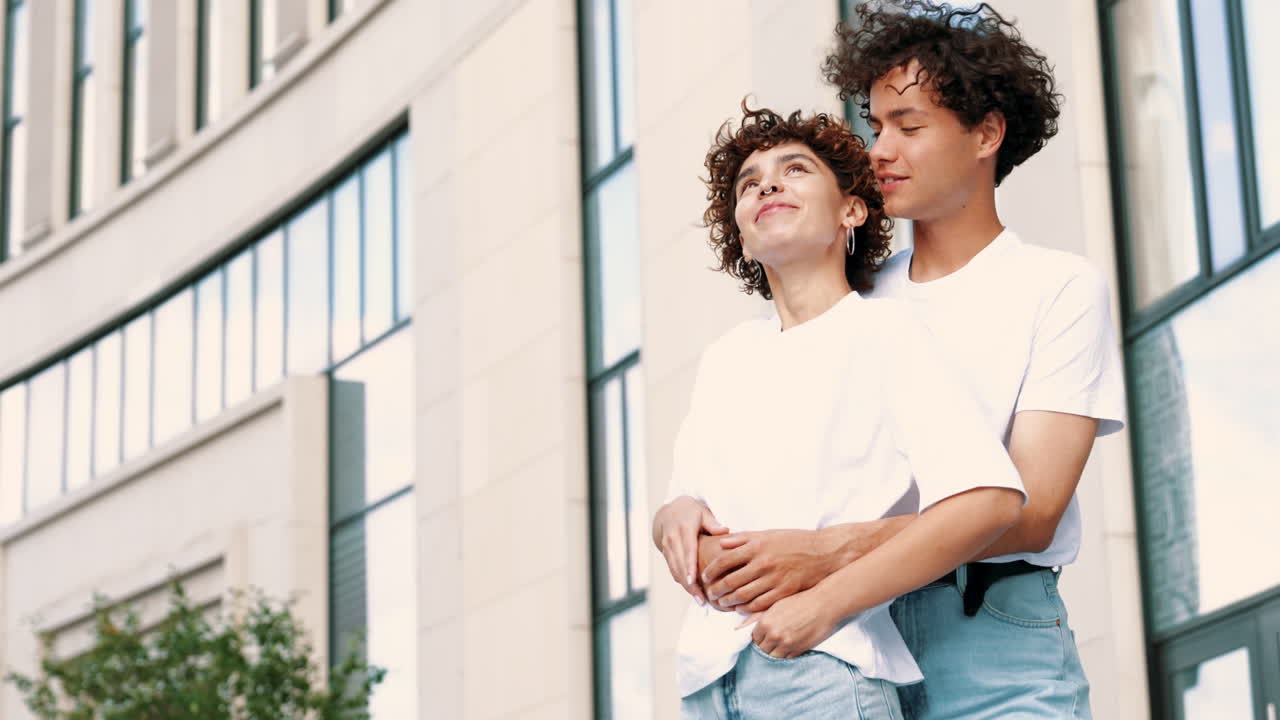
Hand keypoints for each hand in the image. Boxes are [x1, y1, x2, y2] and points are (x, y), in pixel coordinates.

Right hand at [653, 496, 727, 604]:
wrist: (669, 511)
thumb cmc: (691, 512)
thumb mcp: (703, 513)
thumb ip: (713, 523)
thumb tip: (725, 530)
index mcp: (684, 529)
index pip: (687, 550)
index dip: (689, 567)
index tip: (694, 582)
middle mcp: (673, 539)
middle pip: (680, 565)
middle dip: (689, 584)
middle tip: (701, 600)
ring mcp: (667, 547)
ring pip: (675, 570)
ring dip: (686, 587)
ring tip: (700, 601)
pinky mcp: (666, 553)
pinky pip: (673, 570)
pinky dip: (682, 582)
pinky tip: (693, 592)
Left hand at [700, 529, 839, 613]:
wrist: (824, 553)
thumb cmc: (794, 541)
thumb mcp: (768, 533)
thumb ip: (744, 538)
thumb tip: (722, 542)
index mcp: (757, 546)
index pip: (724, 560)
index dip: (711, 570)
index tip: (705, 576)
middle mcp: (763, 562)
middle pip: (730, 580)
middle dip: (716, 589)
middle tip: (710, 593)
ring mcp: (774, 578)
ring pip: (743, 595)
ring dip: (729, 601)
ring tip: (722, 603)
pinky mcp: (784, 592)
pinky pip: (760, 604)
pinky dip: (746, 608)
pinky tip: (740, 609)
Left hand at [738, 587, 839, 658]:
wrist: (824, 604)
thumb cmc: (800, 601)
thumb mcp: (775, 605)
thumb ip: (755, 617)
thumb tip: (738, 628)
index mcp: (765, 622)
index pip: (753, 637)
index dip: (759, 635)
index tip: (765, 632)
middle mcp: (773, 635)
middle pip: (761, 648)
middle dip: (765, 644)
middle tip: (774, 637)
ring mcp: (786, 644)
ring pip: (772, 656)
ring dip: (775, 651)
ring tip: (782, 642)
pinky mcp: (798, 650)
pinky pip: (786, 658)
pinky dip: (786, 654)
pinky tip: (790, 645)